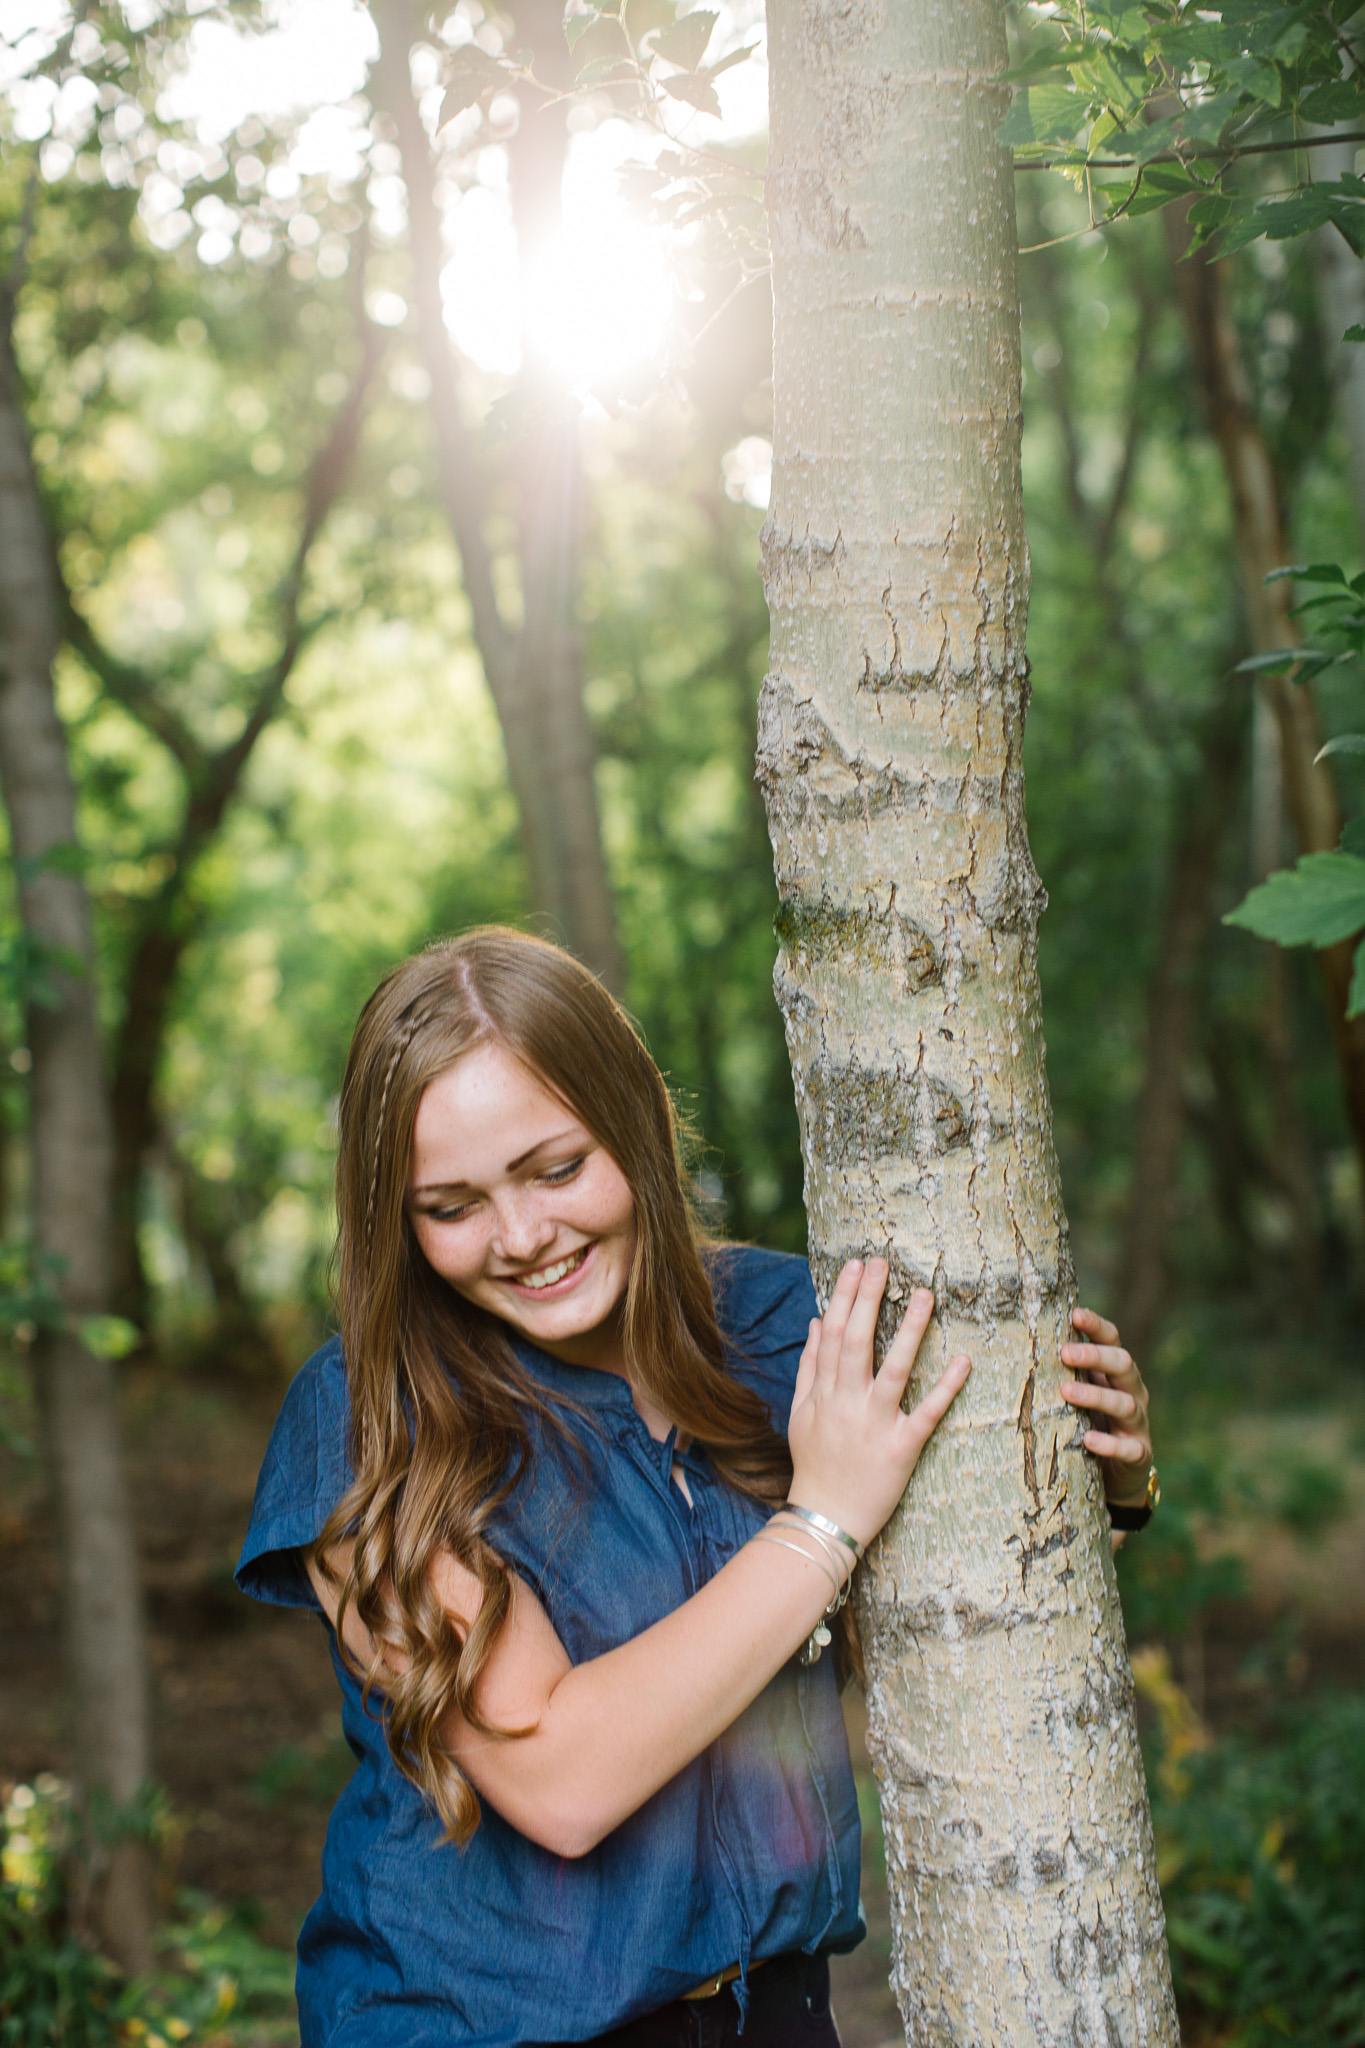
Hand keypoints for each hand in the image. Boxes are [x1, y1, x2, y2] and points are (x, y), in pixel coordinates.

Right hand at [786, 1259, 970, 1548]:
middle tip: (884, 1263)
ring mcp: (875, 1425)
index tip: (857, 1265)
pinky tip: (963, 1360)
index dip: (845, 1297)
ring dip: (909, 1331)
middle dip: (870, 1299)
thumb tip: (817, 1321)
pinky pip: (927, 1414)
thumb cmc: (814, 1465)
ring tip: (925, 1295)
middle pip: (857, 1342)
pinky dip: (945, 1387)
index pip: (834, 1334)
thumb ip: (809, 1367)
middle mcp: (847, 1404)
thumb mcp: (801, 1413)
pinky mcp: (902, 1449)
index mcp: (824, 1393)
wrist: (824, 1521)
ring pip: (893, 1370)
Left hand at [1060, 1307, 1151, 1506]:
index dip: (1097, 1326)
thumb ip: (1061, 1372)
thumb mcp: (1077, 1394)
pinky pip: (1129, 1448)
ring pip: (1125, 1404)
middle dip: (1095, 1356)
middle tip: (1064, 1353)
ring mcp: (1137, 1424)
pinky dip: (1109, 1444)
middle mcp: (1132, 1392)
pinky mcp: (1138, 1454)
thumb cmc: (1089, 1423)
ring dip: (1096, 1396)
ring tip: (1066, 1392)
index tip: (1074, 1314)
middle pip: (1123, 1365)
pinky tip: (1088, 1440)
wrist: (1117, 1475)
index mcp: (1116, 1373)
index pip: (1113, 1340)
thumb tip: (1014, 1344)